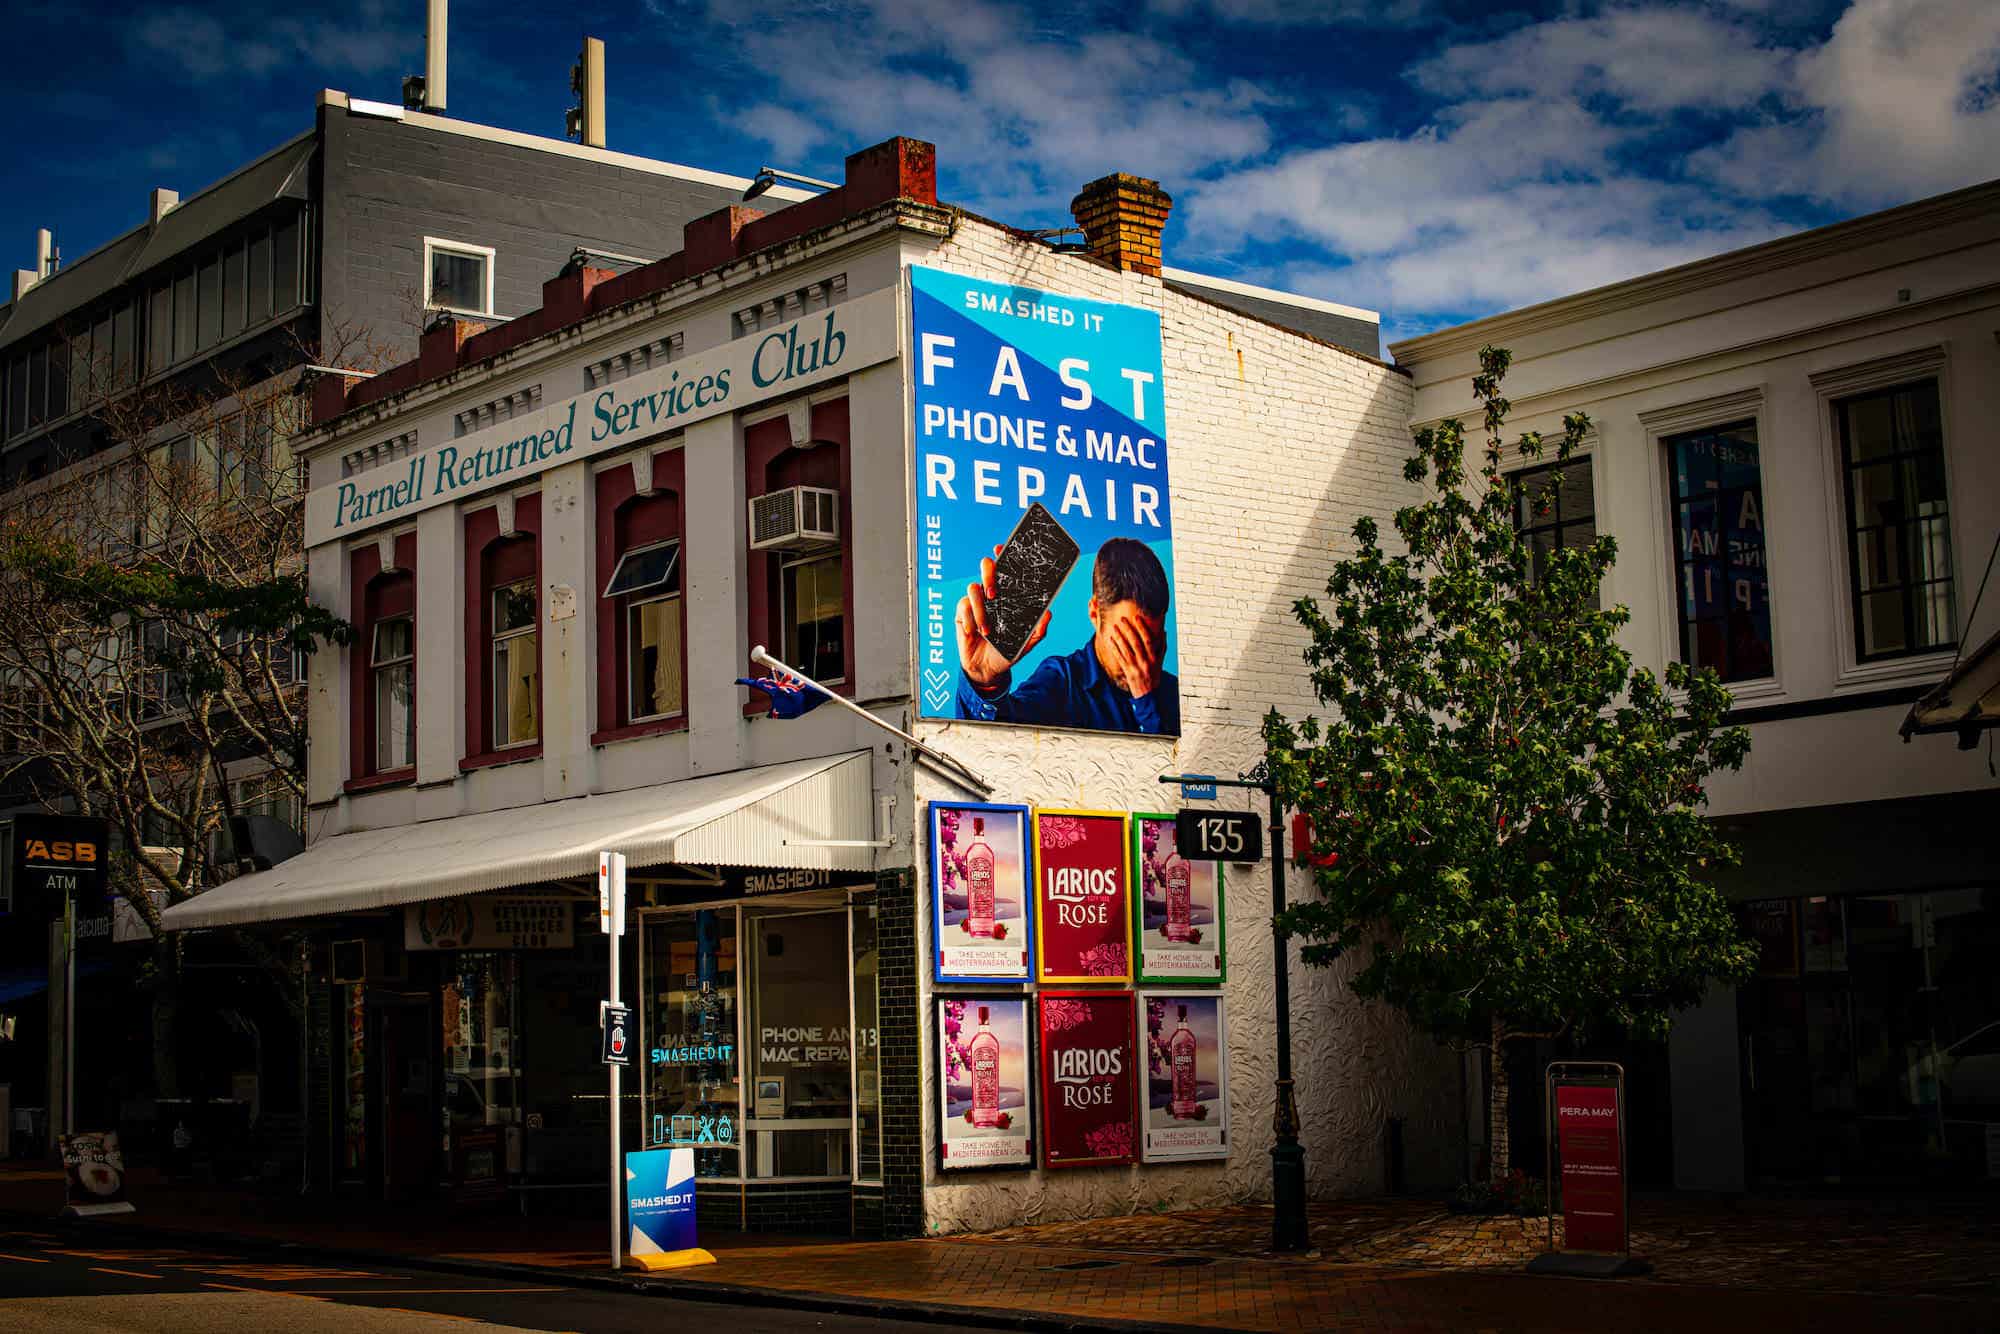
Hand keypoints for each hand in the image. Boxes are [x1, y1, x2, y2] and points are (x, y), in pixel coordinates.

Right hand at [955, 543, 1050, 689]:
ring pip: (973, 588)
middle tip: (993, 592)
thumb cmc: (1008, 650)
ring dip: (981, 609)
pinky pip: (963, 606)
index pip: (1006, 569)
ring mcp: (976, 601)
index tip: (1000, 547)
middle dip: (988, 573)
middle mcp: (991, 593)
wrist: (988, 669)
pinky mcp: (962, 612)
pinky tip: (974, 632)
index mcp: (1009, 594)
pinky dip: (970, 620)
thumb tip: (1048, 614)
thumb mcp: (1027, 642)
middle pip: (986, 568)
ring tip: (987, 630)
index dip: (1003, 554)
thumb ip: (1038, 630)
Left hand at [1103, 608, 1158, 697]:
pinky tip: (1110, 640)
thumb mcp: (1160, 661)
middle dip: (1128, 629)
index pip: (1148, 640)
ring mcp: (1135, 667)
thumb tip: (1164, 631)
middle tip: (1122, 619)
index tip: (1136, 617)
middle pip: (1135, 642)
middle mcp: (1145, 662)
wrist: (1148, 694)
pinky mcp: (1127, 671)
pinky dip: (1115, 648)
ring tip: (1114, 627)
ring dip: (1119, 637)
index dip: (1142, 628)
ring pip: (1126, 649)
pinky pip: (1120, 658)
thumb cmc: (1154, 676)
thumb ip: (1162, 646)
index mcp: (1154, 658)